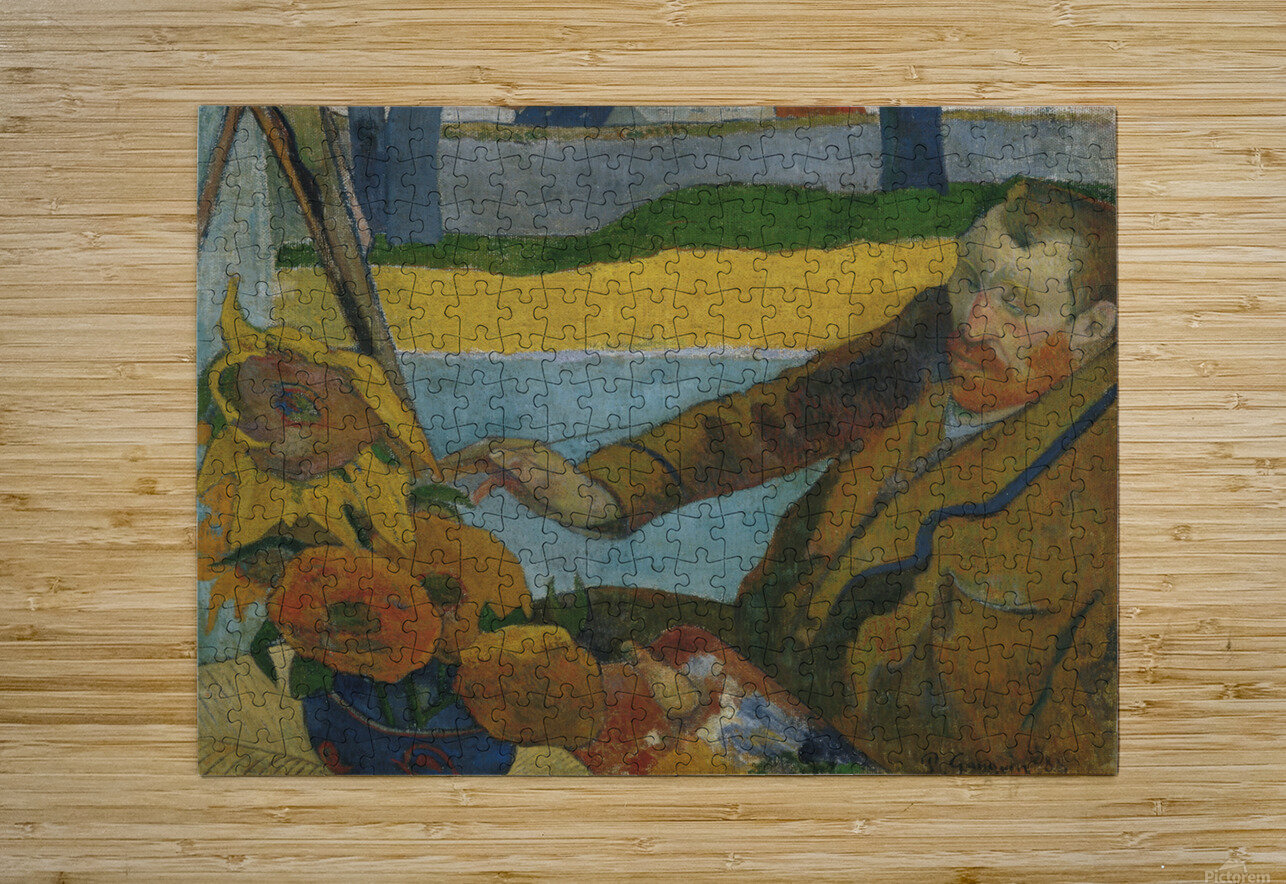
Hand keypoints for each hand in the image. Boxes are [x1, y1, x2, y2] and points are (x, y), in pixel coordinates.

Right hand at [440, 438, 624, 534]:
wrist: (587, 507)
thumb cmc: (570, 493)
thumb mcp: (545, 481)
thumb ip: (517, 465)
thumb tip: (491, 451)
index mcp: (525, 450)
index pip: (488, 446)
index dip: (466, 453)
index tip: (445, 463)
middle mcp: (518, 455)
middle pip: (483, 453)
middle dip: (459, 460)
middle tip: (434, 470)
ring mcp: (518, 468)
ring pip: (485, 466)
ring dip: (465, 472)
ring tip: (442, 480)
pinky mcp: (519, 481)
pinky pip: (494, 480)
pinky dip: (482, 487)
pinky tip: (475, 500)